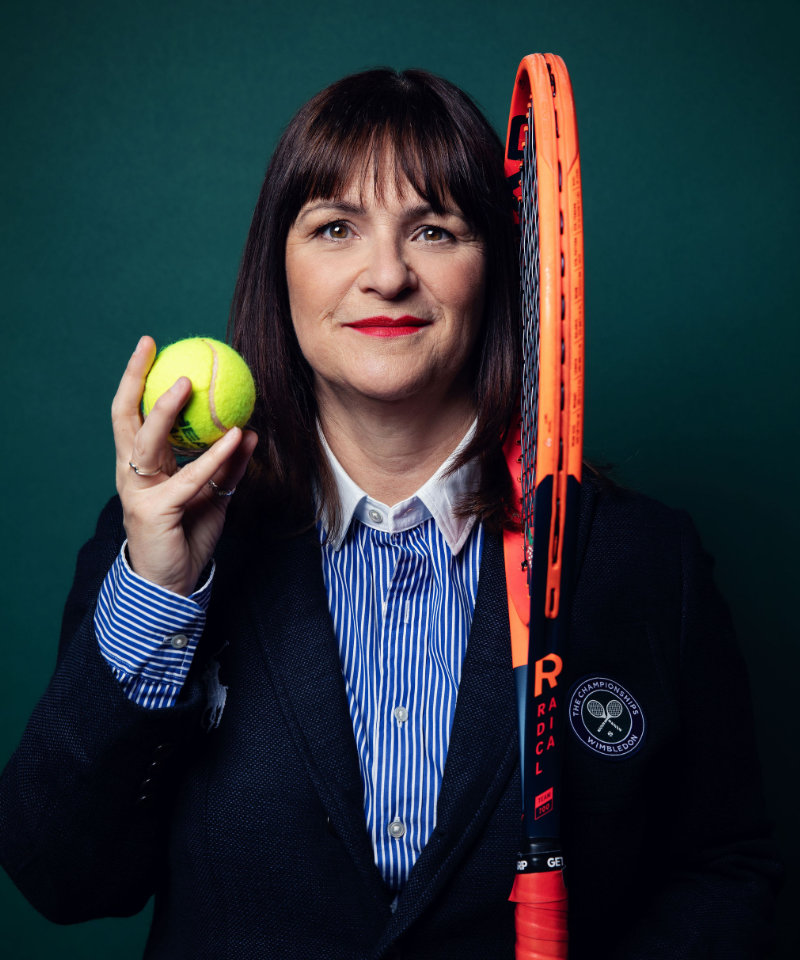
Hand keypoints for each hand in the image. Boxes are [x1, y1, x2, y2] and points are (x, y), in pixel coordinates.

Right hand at [113, 336, 257, 595]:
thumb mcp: (213, 494)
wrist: (172, 584)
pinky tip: (235, 437)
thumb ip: (228, 465)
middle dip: (134, 380)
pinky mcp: (154, 512)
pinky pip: (190, 478)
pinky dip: (214, 457)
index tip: (150, 346)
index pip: (132, 413)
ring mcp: (138, 492)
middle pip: (125, 418)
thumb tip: (249, 430)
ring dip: (167, 411)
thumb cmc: (187, 535)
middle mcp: (132, 473)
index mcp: (140, 465)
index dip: (137, 379)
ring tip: (188, 384)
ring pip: (148, 442)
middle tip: (151, 348)